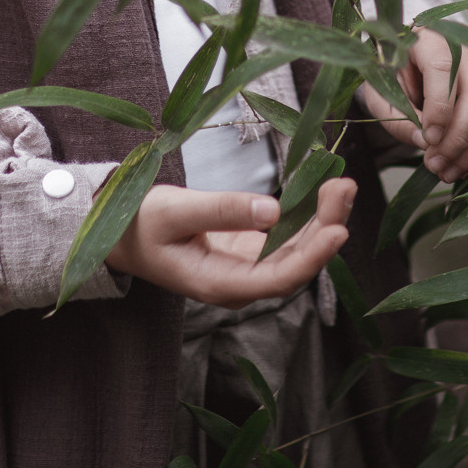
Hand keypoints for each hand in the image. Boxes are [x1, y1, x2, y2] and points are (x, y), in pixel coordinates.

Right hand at [105, 180, 354, 307]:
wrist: (122, 236)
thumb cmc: (140, 224)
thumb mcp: (174, 211)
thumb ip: (221, 210)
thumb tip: (273, 210)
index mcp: (219, 284)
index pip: (278, 279)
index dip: (312, 257)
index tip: (338, 230)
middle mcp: (240, 283)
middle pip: (296, 263)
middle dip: (325, 228)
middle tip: (345, 187)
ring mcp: (247, 268)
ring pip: (296, 250)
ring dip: (322, 219)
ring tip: (341, 183)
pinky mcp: (250, 250)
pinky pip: (287, 238)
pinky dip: (307, 216)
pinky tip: (322, 191)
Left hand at [360, 33, 467, 181]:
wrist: (418, 61)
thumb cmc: (397, 76)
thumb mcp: (383, 96)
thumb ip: (398, 117)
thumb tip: (425, 142)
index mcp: (431, 35)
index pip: (444, 68)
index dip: (439, 109)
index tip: (428, 141)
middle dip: (459, 138)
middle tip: (437, 165)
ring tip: (450, 171)